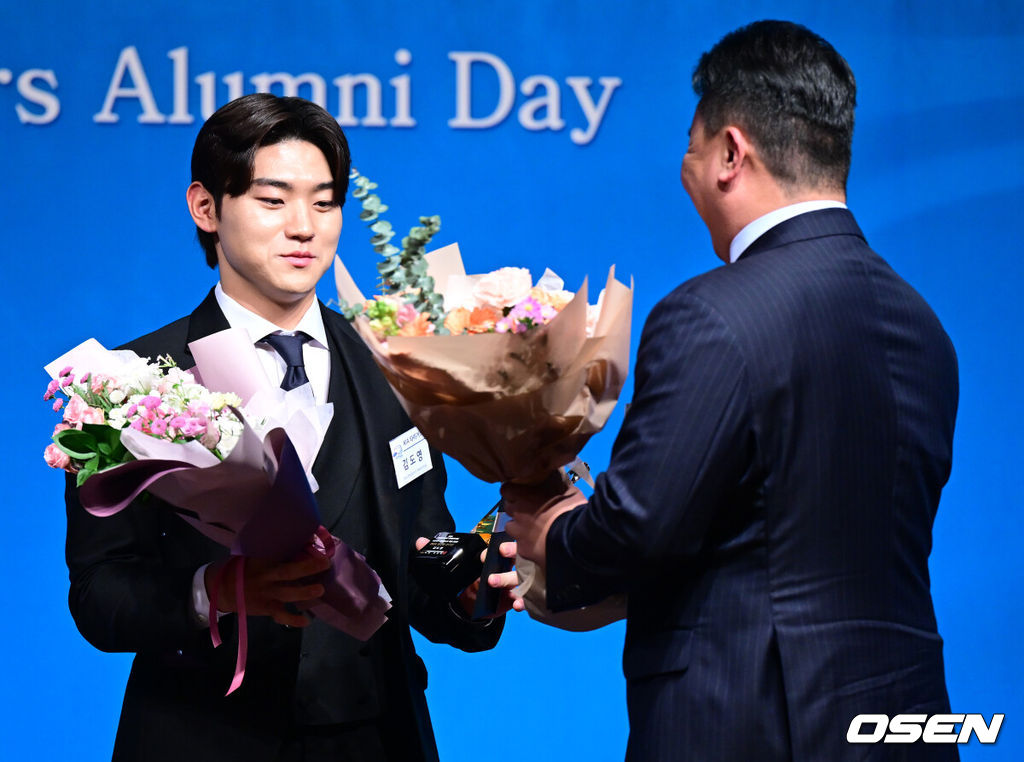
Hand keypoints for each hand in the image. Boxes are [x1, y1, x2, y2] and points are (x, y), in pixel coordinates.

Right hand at [205, 550, 330, 628]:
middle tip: (325, 563)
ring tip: (319, 590)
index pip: (281, 552)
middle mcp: (265, 577)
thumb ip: (272, 552)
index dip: (299, 548)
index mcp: (261, 561)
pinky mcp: (266, 608)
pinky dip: (294, 619)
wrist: (220, 590)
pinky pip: (281, 616)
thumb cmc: (241, 569)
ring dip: (304, 592)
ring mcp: (266, 594)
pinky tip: (307, 620)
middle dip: (307, 567)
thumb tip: (301, 542)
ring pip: (286, 594)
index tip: (315, 542)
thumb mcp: (252, 555)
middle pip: (287, 572)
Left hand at [414, 537, 524, 617]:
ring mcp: (511, 580)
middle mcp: (505, 564)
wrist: (471, 604)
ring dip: (508, 578)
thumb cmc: (466, 577)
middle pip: (515, 555)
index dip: (497, 544)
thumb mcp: (454, 565)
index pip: (500, 543)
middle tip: (498, 556)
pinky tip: (517, 605)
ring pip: (519, 576)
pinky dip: (522, 601)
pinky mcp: (513, 597)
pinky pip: (522, 598)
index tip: (485, 551)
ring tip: (492, 582)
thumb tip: (420, 542)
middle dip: (510, 554)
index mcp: (493, 553)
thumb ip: (438, 553)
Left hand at [502, 473, 587, 566]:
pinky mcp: (523, 551)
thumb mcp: (568, 490)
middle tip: (532, 510)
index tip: (521, 492)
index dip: (513, 491)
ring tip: (533, 529)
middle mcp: (517, 513)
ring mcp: (519, 533)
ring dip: (519, 527)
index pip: (506, 489)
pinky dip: (527, 544)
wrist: (575, 539)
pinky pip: (520, 546)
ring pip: (511, 527)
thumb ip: (557, 484)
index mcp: (525, 496)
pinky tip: (538, 545)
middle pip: (509, 508)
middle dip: (517, 509)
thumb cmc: (572, 510)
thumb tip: (558, 476)